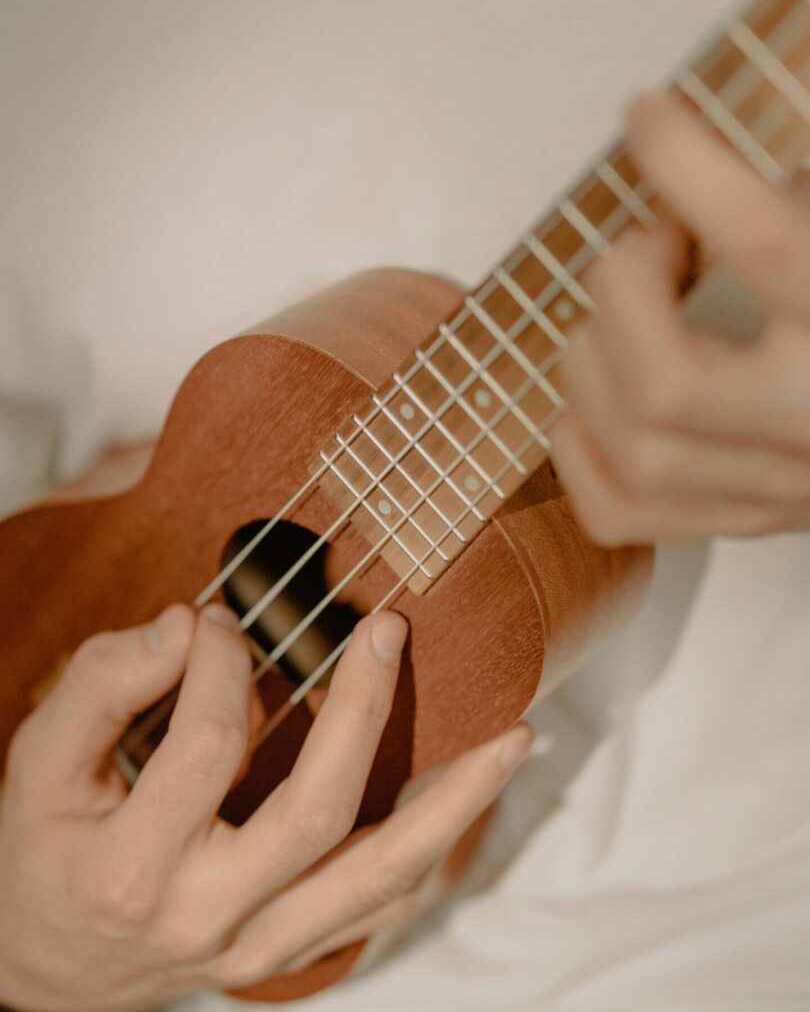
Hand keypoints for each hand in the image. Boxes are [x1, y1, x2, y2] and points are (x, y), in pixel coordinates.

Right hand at [0, 604, 531, 1010]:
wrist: (45, 970)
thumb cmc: (42, 853)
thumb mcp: (38, 763)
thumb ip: (104, 684)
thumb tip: (190, 625)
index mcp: (132, 870)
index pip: (206, 743)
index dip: (220, 662)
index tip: (219, 620)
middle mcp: (208, 917)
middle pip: (317, 809)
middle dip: (362, 708)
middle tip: (388, 629)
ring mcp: (260, 946)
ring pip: (380, 877)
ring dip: (454, 803)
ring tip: (514, 738)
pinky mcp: (289, 952)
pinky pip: (383, 904)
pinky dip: (435, 846)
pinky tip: (470, 794)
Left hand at [549, 92, 809, 544]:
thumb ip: (786, 206)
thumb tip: (676, 126)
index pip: (769, 244)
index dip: (689, 165)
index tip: (649, 115)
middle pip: (665, 386)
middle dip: (621, 290)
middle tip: (651, 245)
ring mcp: (782, 487)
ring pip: (635, 450)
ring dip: (591, 359)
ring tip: (626, 311)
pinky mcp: (745, 518)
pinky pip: (619, 509)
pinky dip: (579, 445)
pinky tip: (601, 392)